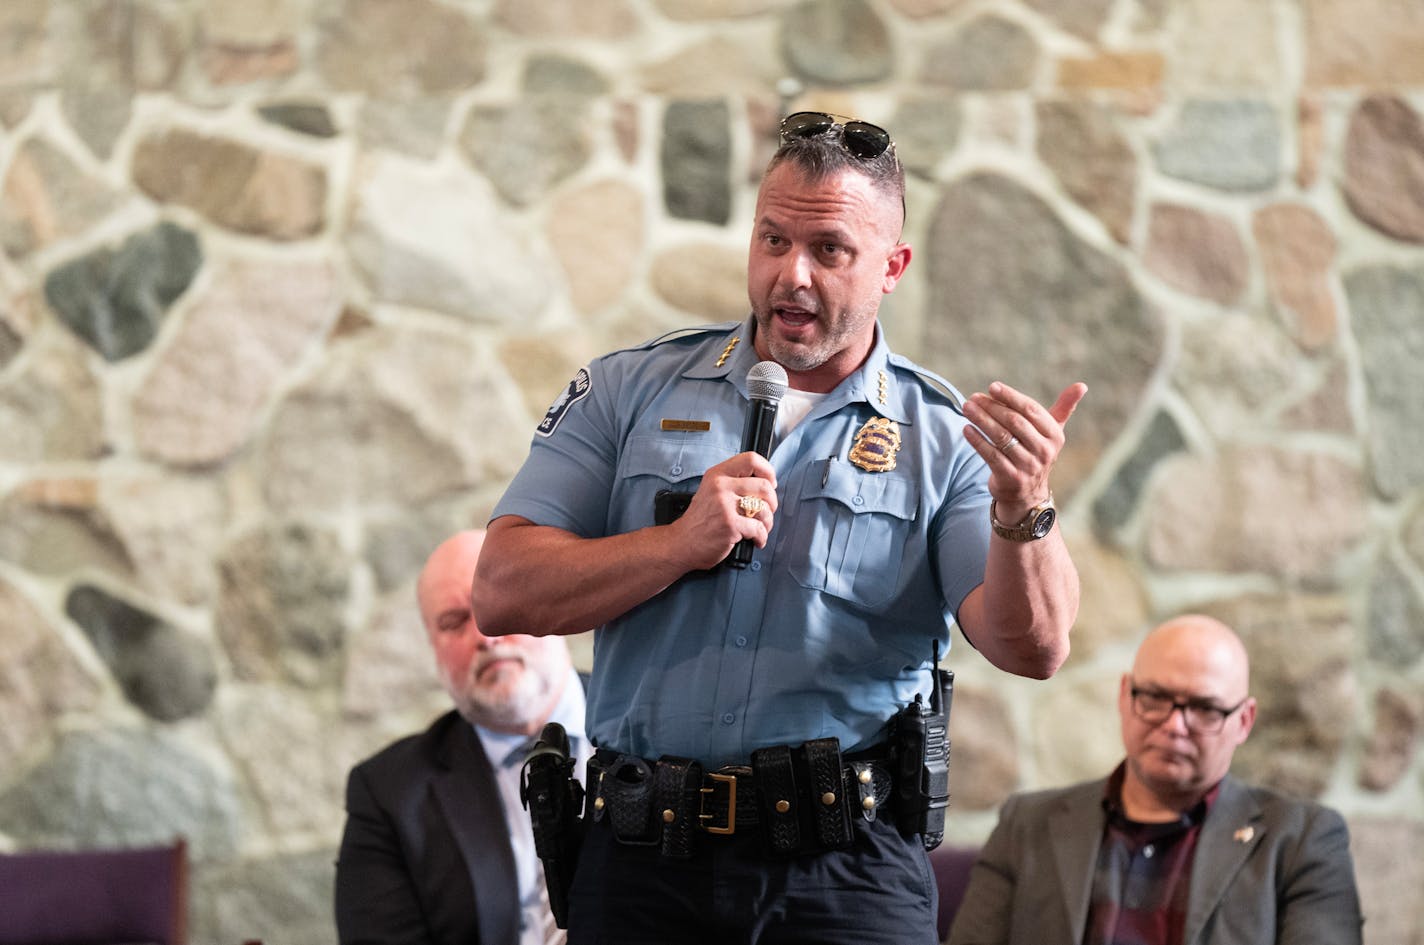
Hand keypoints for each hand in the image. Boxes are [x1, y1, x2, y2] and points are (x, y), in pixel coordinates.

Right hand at [668, 452, 778, 570]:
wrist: (682, 543)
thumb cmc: (699, 521)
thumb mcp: (711, 491)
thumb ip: (734, 483)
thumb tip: (766, 483)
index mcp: (717, 475)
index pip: (751, 459)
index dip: (768, 471)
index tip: (770, 483)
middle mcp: (720, 486)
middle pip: (764, 485)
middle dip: (772, 502)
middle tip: (766, 512)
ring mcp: (724, 505)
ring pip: (764, 508)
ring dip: (767, 522)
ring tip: (760, 528)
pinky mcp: (730, 525)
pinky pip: (759, 529)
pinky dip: (761, 537)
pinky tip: (755, 540)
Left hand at [963, 381, 1086, 521]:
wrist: (1027, 494)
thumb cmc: (1035, 453)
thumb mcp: (1051, 433)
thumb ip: (1064, 408)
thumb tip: (1082, 385)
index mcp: (1054, 435)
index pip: (1031, 410)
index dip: (1011, 397)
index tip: (992, 387)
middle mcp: (1044, 451)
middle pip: (1014, 422)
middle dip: (992, 407)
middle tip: (973, 398)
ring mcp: (1028, 466)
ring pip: (1001, 437)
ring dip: (981, 420)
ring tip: (966, 408)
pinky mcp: (1011, 478)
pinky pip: (991, 456)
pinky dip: (977, 441)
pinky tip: (966, 429)